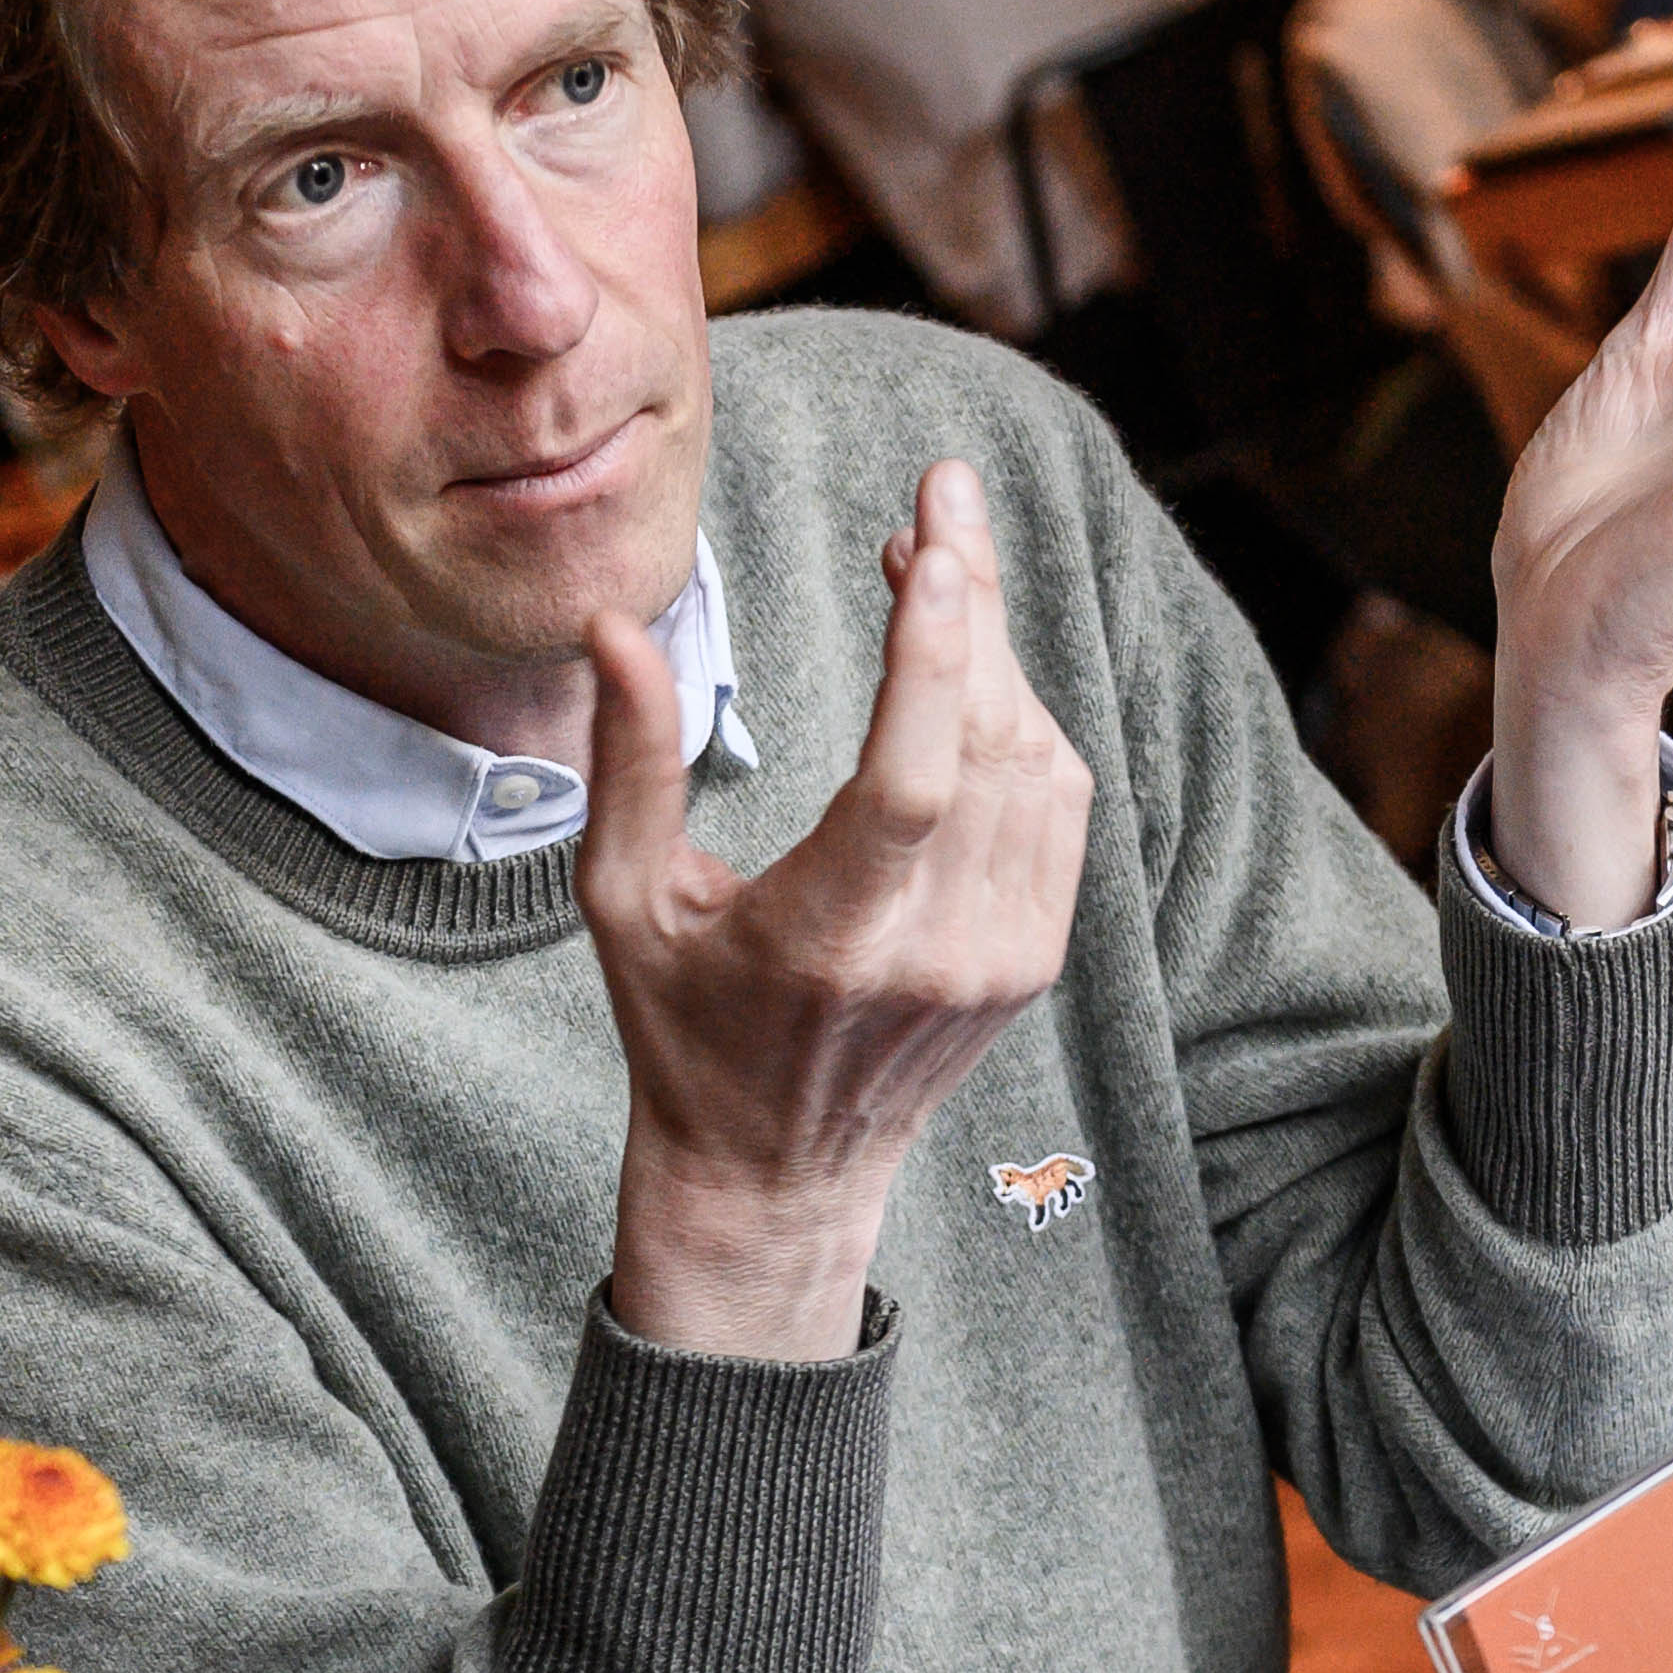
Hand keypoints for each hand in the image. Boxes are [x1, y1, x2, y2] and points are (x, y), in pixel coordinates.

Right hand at [579, 460, 1093, 1356]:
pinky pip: (1057, 804)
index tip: (933, 537)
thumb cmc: (680, 1029)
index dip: (933, 653)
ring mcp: (1000, 959)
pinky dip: (1022, 715)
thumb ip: (631, 762)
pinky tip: (969, 663)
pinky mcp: (1033, 957)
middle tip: (939, 496)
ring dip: (994, 648)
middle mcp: (934, 953)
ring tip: (935, 567)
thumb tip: (615, 622)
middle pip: (986, 741)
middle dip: (970, 598)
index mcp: (826, 940)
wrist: (778, 1175)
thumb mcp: (621, 903)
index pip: (912, 779)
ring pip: (1036, 760)